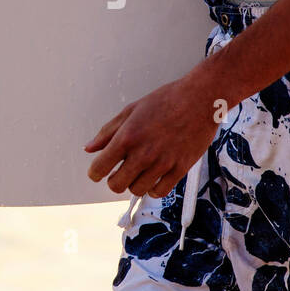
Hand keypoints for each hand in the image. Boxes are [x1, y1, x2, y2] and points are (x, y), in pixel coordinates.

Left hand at [84, 74, 219, 197]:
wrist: (200, 99)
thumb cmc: (166, 100)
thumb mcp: (131, 110)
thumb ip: (108, 132)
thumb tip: (89, 148)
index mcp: (127, 137)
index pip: (100, 168)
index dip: (95, 172)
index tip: (98, 172)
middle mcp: (143, 153)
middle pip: (116, 185)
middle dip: (114, 180)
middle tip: (119, 172)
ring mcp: (162, 163)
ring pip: (137, 190)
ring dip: (134, 183)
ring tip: (139, 171)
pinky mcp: (180, 169)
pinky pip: (159, 191)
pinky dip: (153, 188)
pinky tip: (153, 177)